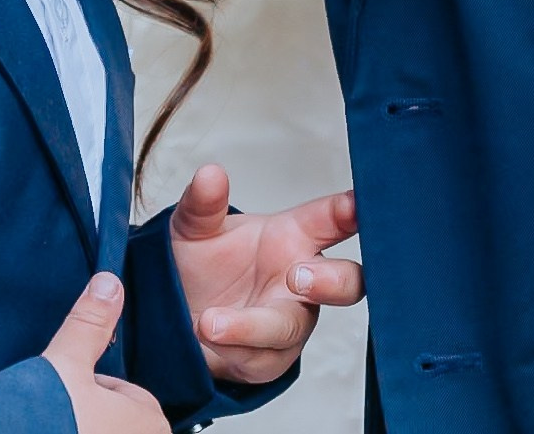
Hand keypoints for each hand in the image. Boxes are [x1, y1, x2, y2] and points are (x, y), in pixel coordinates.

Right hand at [42, 274, 169, 433]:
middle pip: (117, 425)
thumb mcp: (65, 361)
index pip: (129, 397)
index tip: (68, 393)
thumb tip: (109, 284)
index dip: (94, 390)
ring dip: (81, 432)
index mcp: (148, 425)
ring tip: (49, 429)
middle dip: (90, 420)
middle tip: (58, 416)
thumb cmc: (38, 419)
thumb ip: (90, 324)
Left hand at [168, 164, 363, 383]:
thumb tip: (209, 174)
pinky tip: (206, 336)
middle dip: (331, 281)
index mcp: (295, 237)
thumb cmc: (200, 264)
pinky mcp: (271, 359)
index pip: (333, 220)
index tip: (358, 205)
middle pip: (347, 283)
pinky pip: (263, 359)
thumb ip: (203, 203)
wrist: (174, 315)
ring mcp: (291, 322)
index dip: (352, 212)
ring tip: (210, 322)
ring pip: (293, 327)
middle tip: (296, 276)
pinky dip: (232, 348)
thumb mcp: (193, 227)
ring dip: (253, 326)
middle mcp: (302, 279)